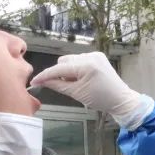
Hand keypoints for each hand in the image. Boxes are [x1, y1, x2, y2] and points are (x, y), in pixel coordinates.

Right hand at [31, 53, 151, 128]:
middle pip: (64, 61)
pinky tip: (82, 78)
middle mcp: (90, 56)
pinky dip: (76, 68)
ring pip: (71, 60)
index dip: (45, 75)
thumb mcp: (76, 94)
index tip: (34, 81)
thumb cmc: (100, 99)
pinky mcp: (98, 56)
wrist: (120, 99)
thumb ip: (58, 85)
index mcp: (86, 66)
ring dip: (68, 70)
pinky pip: (80, 60)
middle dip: (59, 73)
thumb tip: (43, 82)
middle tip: (63, 86)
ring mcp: (95, 54)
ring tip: (75, 83)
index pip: (59, 68)